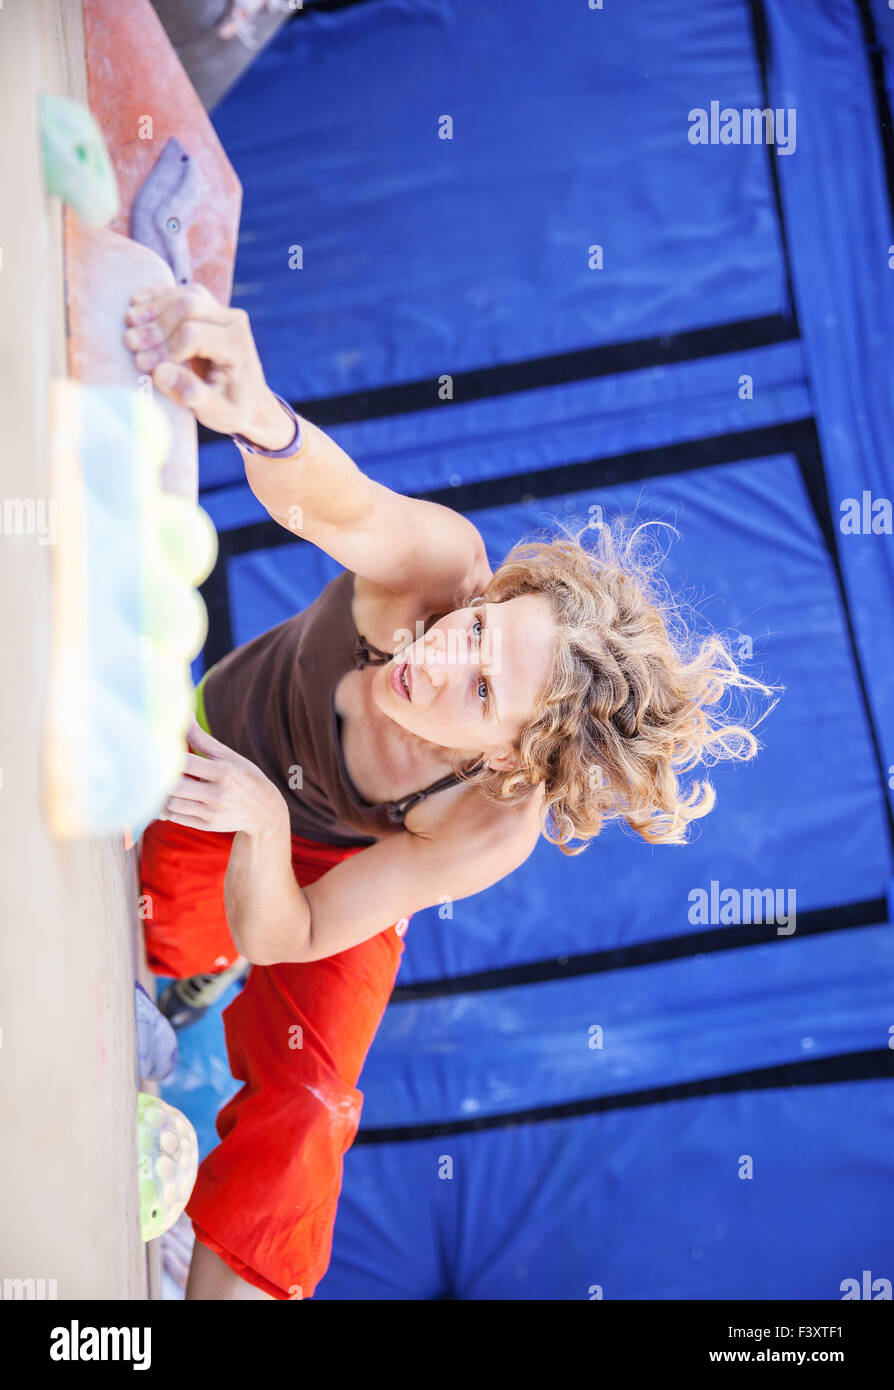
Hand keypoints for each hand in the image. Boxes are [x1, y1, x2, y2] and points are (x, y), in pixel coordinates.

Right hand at [123, 283, 279, 440]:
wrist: (251, 401)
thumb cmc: (233, 409)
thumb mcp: (217, 413)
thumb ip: (191, 395)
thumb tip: (158, 373)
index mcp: (237, 345)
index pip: (194, 335)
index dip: (165, 348)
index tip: (145, 366)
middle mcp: (233, 320)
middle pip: (187, 307)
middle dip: (155, 325)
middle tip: (129, 342)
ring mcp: (221, 310)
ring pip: (182, 296)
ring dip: (152, 309)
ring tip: (128, 325)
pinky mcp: (208, 306)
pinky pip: (180, 292)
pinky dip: (157, 297)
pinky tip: (136, 304)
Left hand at [160, 717, 289, 836]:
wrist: (265, 811)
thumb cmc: (244, 777)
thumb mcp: (229, 756)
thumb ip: (202, 738)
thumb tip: (184, 713)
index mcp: (224, 772)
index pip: (186, 763)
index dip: (167, 756)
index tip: (158, 750)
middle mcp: (218, 794)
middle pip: (174, 786)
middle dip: (160, 777)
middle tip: (153, 769)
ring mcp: (212, 812)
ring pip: (171, 804)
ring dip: (160, 793)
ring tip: (159, 783)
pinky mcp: (207, 825)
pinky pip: (176, 817)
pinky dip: (166, 808)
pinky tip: (169, 798)